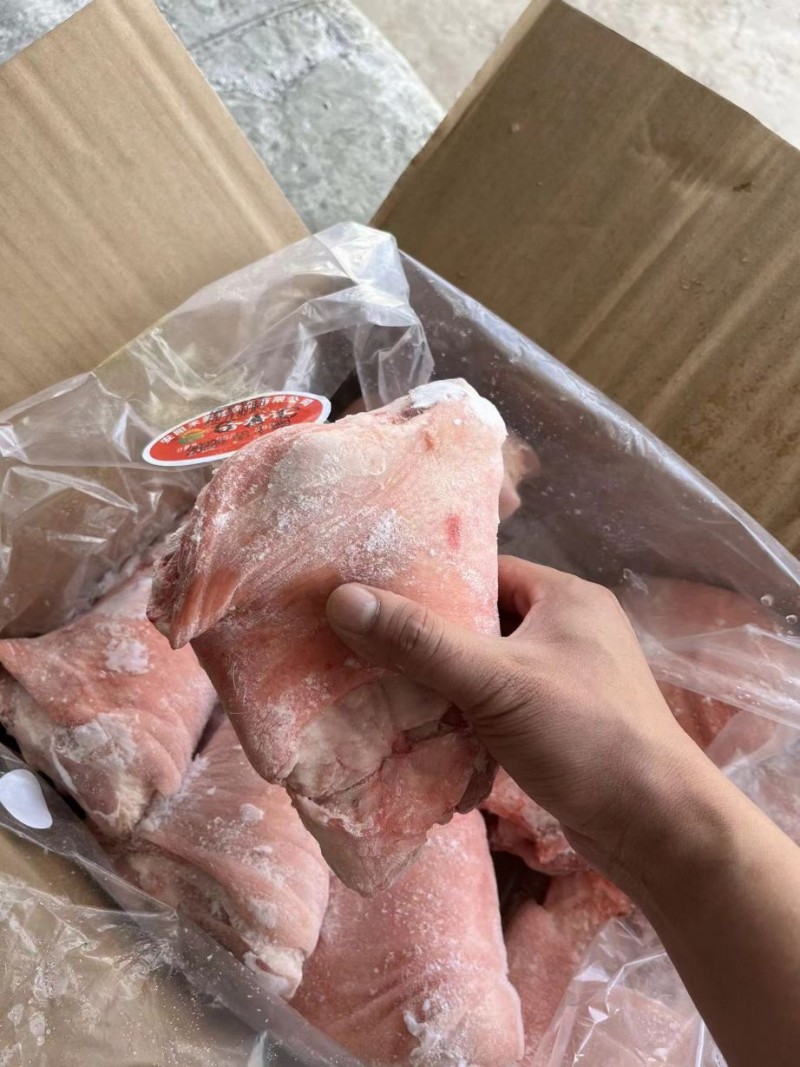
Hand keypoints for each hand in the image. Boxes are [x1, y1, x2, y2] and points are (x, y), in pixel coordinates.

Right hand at [326, 555, 705, 881]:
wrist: (660, 829)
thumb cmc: (586, 736)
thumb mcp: (496, 681)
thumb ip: (421, 642)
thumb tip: (342, 598)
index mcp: (564, 597)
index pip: (482, 573)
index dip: (429, 587)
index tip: (375, 607)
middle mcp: (570, 630)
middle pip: (480, 626)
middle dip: (431, 652)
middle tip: (372, 664)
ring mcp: (570, 681)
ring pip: (488, 675)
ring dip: (448, 698)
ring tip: (396, 712)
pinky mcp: (565, 726)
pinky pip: (503, 714)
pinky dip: (474, 731)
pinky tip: (442, 755)